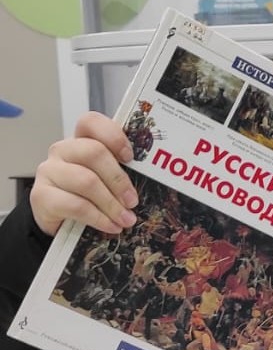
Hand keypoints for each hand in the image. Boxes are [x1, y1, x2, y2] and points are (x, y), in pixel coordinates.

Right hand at [30, 112, 137, 236]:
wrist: (61, 219)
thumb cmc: (90, 195)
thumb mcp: (107, 179)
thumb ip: (122, 172)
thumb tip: (154, 180)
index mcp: (81, 140)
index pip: (91, 122)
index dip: (113, 136)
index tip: (130, 157)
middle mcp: (62, 150)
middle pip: (94, 153)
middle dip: (119, 180)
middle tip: (133, 201)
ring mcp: (49, 171)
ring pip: (86, 181)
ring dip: (112, 204)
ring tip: (126, 220)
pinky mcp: (41, 195)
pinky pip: (75, 205)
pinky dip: (98, 218)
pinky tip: (111, 226)